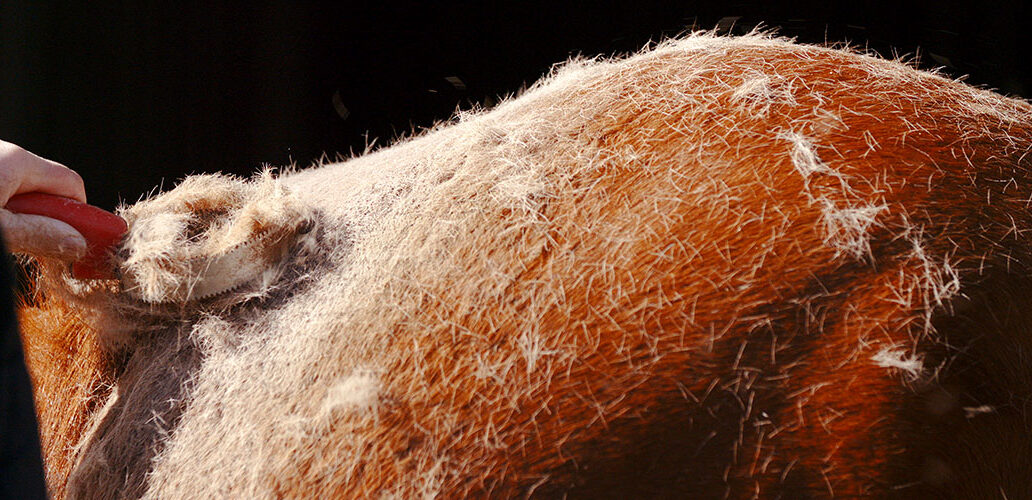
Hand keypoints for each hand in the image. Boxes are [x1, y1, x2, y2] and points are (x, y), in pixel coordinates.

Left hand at [0, 140, 87, 259]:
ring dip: (15, 216)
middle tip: (28, 246)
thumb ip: (38, 234)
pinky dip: (0, 209)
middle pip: (44, 188)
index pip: (71, 185)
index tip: (83, 243)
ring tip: (0, 236)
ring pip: (16, 190)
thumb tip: (78, 243)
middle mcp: (4, 152)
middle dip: (41, 218)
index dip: (81, 215)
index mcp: (17, 160)